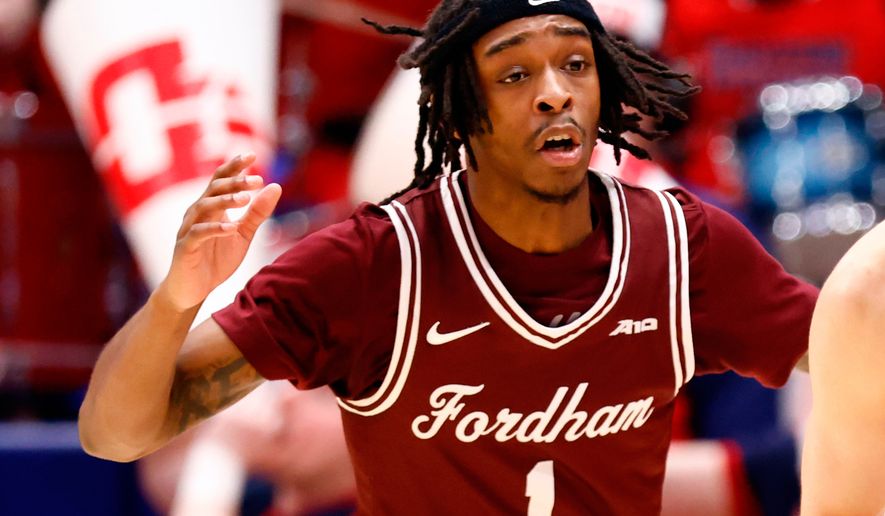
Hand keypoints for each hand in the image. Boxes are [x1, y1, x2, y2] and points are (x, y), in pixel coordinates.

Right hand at [159, 153, 281, 310]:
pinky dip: (215, 229)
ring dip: (225, 201)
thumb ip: (257, 212)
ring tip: (246, 199)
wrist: (193, 290)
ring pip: (204, 207)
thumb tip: (276, 186)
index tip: (252, 154)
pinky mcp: (185, 247)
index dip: (234, 166)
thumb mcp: (243, 234)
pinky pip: (199, 233)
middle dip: (235, 182)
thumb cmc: (216, 259)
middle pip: (213, 189)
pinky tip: (232, 227)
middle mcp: (197, 213)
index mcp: (211, 207)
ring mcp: (189, 229)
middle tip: (257, 179)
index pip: (221, 179)